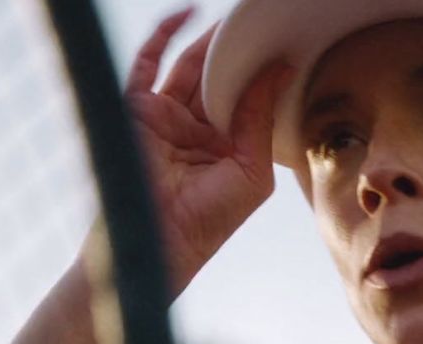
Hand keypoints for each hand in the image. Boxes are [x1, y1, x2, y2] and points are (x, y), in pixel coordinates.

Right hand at [123, 7, 292, 293]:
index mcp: (223, 143)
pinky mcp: (137, 109)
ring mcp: (164, 116)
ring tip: (234, 18)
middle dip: (235, 50)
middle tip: (259, 22)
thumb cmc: (210, 218)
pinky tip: (187, 14)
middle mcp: (193, 127)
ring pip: (187, 66)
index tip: (284, 44)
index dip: (260, 71)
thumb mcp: (251, 167)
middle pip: (215, 77)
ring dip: (208, 40)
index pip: (242, 96)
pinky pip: (147, 63)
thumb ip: (260, 117)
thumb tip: (280, 70)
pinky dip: (163, 35)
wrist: (164, 241)